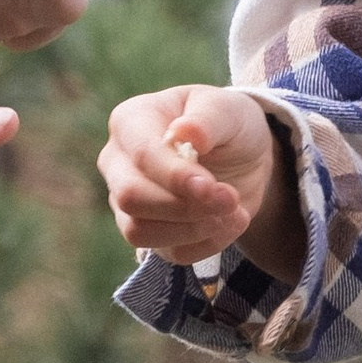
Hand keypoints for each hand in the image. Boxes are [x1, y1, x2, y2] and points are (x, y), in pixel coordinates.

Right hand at [100, 84, 294, 276]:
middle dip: (186, 206)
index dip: (176, 177)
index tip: (213, 188)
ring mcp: (127, 203)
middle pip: (130, 198)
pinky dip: (206, 244)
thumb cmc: (227, 122)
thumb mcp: (226, 109)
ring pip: (140, 232)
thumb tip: (183, 132)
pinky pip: (168, 253)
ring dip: (195, 228)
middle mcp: (118, 163)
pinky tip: (231, 223)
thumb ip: (206, 119)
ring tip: (235, 211)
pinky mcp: (149, 234)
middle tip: (231, 200)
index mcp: (130, 122)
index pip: (142, 156)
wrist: (243, 154)